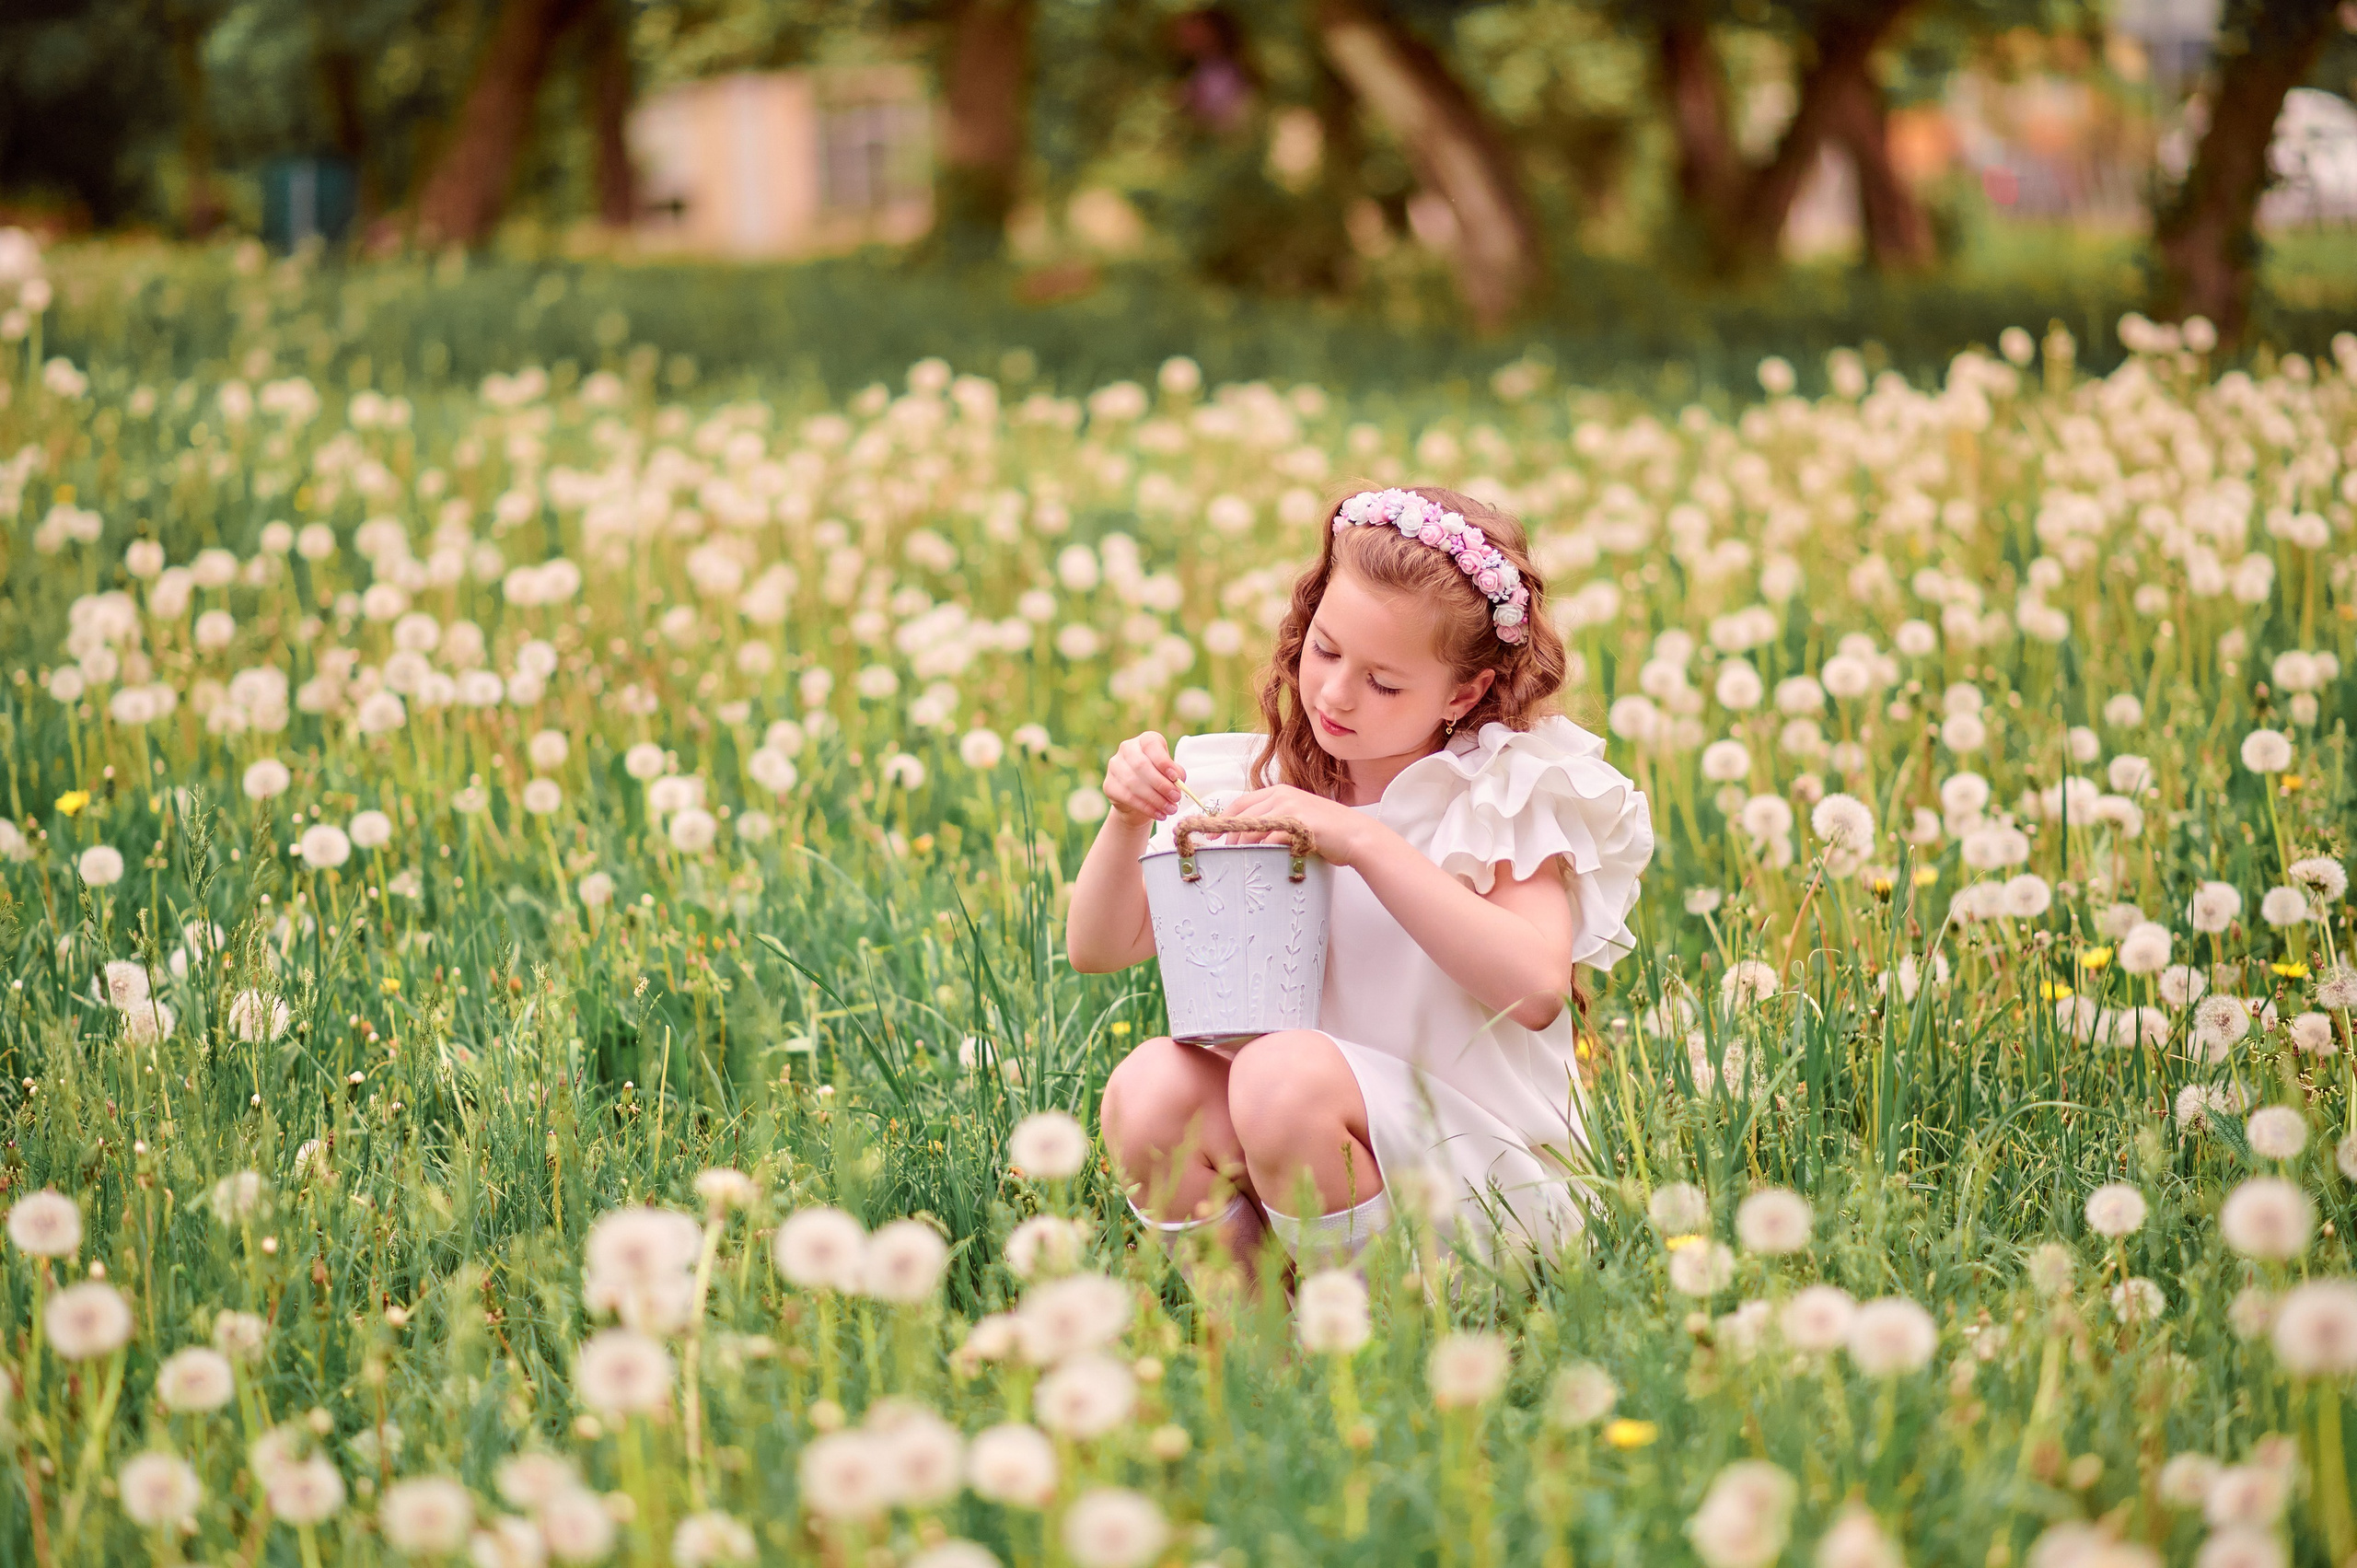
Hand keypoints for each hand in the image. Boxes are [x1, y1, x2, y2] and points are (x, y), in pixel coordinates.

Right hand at [1103, 731, 1185, 826]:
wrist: (1139, 799)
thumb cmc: (1158, 780)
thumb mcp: (1170, 774)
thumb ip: (1176, 773)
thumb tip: (1178, 780)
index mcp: (1145, 740)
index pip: (1151, 744)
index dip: (1163, 761)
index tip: (1175, 777)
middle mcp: (1127, 748)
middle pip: (1141, 765)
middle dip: (1161, 784)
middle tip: (1176, 797)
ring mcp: (1114, 766)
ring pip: (1134, 783)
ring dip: (1155, 799)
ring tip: (1170, 809)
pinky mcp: (1109, 785)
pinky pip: (1127, 797)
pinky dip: (1145, 807)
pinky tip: (1158, 814)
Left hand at [1221, 784, 1373, 867]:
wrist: (1355, 835)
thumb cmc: (1327, 831)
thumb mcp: (1297, 816)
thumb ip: (1275, 819)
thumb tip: (1249, 835)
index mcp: (1280, 791)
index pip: (1241, 802)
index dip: (1223, 818)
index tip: (1212, 833)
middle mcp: (1282, 795)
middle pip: (1243, 815)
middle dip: (1229, 835)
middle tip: (1222, 851)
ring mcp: (1290, 808)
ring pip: (1252, 827)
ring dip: (1241, 844)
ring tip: (1236, 858)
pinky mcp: (1298, 823)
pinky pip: (1269, 838)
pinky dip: (1260, 850)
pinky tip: (1258, 859)